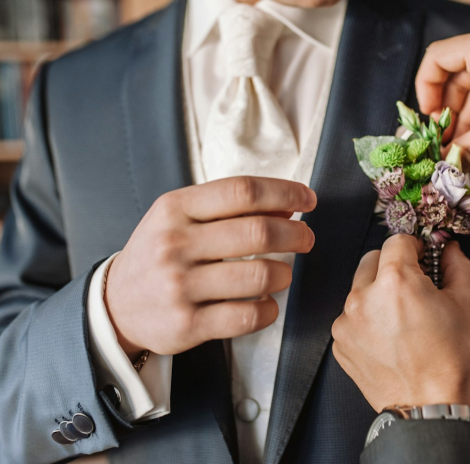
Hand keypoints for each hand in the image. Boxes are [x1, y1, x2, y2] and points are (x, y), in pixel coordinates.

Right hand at [105, 177, 316, 358]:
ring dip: (284, 274)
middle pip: (257, 232)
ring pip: (259, 276)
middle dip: (295, 234)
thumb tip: (289, 204)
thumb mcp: (182, 218)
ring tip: (283, 274)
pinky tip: (266, 304)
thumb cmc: (160, 253)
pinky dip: (268, 310)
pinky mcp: (186, 325)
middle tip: (306, 239)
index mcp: (175, 208)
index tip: (308, 199)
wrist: (114, 305)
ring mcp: (179, 286)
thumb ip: (230, 208)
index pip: (242, 191)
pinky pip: (247, 316)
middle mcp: (174, 244)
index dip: (284, 192)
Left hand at [332, 235, 469, 412]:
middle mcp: (363, 297)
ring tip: (402, 318)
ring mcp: (347, 322)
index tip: (422, 257)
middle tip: (414, 285)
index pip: (397, 241)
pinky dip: (368, 320)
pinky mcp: (340, 343)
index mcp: (395, 281)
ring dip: (378, 293)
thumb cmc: (453, 360)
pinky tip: (390, 338)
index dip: (414, 246)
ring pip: (360, 289)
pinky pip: (352, 317)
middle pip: (372, 260)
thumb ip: (458, 265)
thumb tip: (450, 250)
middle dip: (393, 266)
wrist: (435, 408)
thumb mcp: (467, 303)